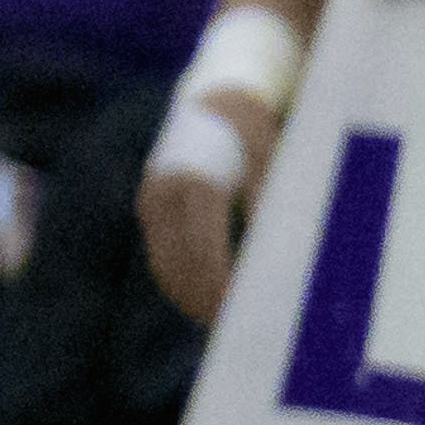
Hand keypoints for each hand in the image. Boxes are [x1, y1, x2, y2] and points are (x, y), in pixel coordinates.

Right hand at [138, 98, 272, 322]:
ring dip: (189, 298)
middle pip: (179, 266)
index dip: (222, 288)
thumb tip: (275, 260)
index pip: (205, 253)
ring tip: (219, 322)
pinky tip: (202, 301)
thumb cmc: (253, 129)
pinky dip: (180, 282)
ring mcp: (152, 201)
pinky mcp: (150, 208)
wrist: (214, 95)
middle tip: (234, 329)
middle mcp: (164, 193)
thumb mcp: (271, 162)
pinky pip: (161, 256)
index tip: (241, 312)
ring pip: (165, 266)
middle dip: (205, 301)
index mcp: (195, 183)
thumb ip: (269, 209)